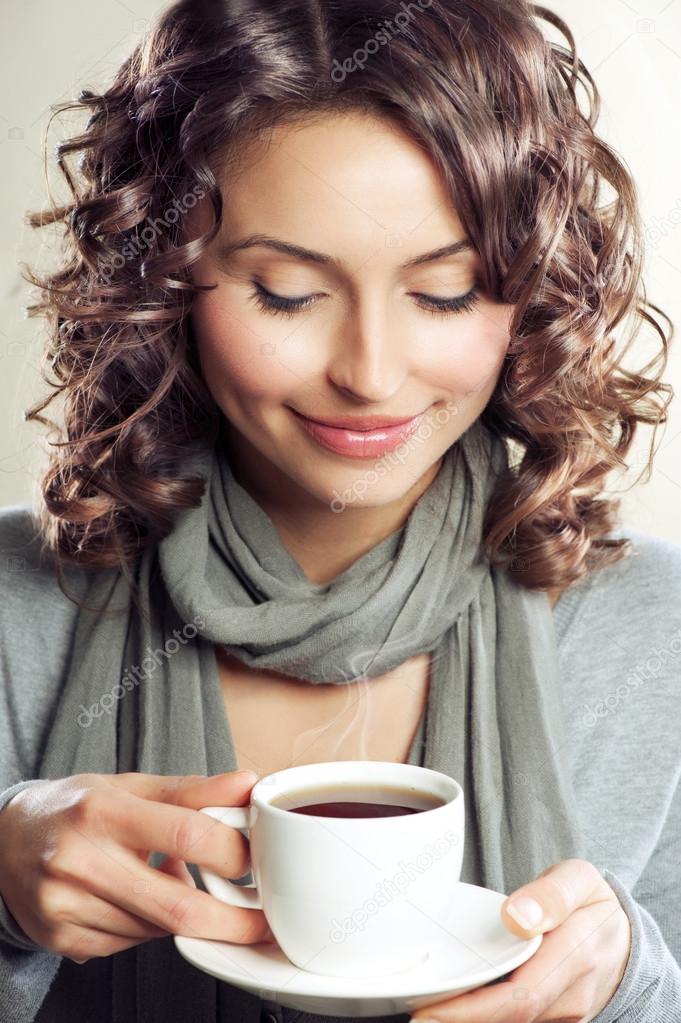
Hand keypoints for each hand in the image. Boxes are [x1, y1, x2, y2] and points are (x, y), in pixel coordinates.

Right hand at [0, 770, 274, 964]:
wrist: (6, 840)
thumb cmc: (78, 807)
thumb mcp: (131, 786)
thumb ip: (193, 790)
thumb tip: (248, 783)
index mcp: (102, 810)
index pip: (185, 834)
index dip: (231, 851)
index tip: (255, 860)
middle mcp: (79, 860)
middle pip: (176, 905)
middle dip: (231, 922)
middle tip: (262, 922)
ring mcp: (66, 905)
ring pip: (156, 929)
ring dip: (183, 916)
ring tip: (170, 882)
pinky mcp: (60, 938)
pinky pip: (129, 944)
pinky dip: (150, 927)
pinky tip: (137, 898)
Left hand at [410, 858, 630, 1021]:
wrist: (626, 939)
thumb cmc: (593, 904)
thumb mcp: (580, 881)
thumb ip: (551, 896)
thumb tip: (515, 917)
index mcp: (576, 957)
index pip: (520, 995)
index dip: (472, 1011)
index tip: (430, 1010)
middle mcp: (570, 997)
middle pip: (510, 1019)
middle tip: (413, 1017)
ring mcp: (563, 1016)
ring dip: (468, 1022)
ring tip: (423, 1011)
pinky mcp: (552, 1021)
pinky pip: (516, 1022)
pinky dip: (482, 1018)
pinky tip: (450, 1013)